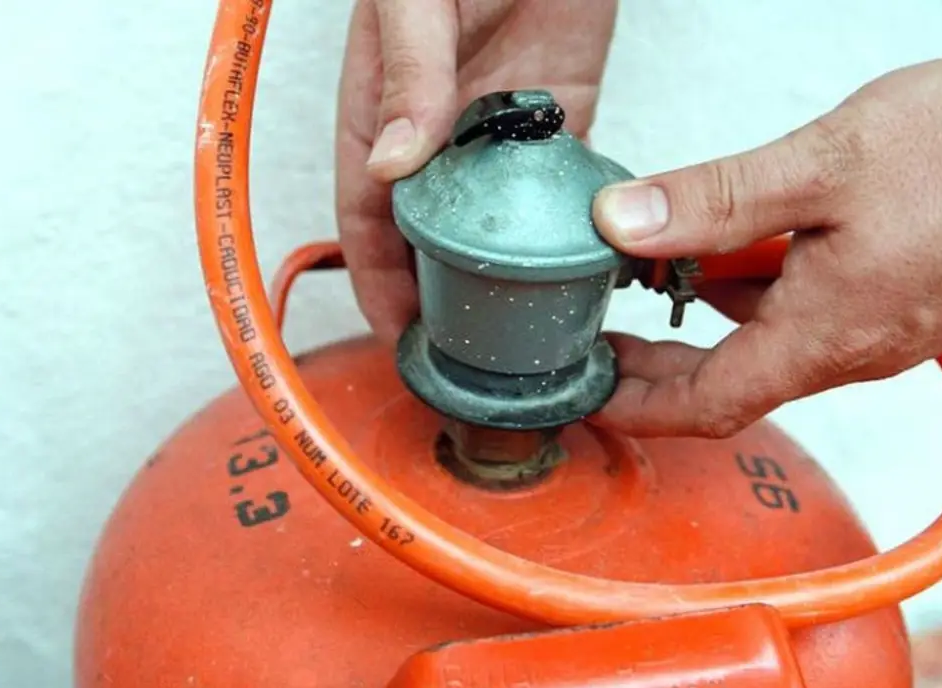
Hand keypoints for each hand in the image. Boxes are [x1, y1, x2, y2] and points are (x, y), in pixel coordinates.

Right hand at [335, 0, 617, 343]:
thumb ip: (405, 73)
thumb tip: (393, 164)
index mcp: (383, 110)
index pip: (367, 217)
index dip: (377, 282)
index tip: (397, 338)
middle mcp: (437, 133)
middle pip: (430, 237)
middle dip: (438, 299)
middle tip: (467, 360)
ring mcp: (498, 130)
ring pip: (493, 226)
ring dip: (502, 281)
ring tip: (522, 338)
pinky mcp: (559, 115)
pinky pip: (554, 188)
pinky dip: (560, 230)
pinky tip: (573, 273)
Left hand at [591, 34, 941, 437]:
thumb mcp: (819, 167)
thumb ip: (713, 201)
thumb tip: (621, 222)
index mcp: (824, 336)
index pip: (707, 406)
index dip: (638, 407)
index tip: (589, 396)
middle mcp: (856, 351)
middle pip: (736, 383)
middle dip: (663, 367)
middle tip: (606, 341)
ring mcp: (888, 329)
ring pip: (778, 342)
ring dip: (714, 318)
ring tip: (662, 272)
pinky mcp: (912, 299)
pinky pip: (820, 316)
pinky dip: (768, 292)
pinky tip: (751, 249)